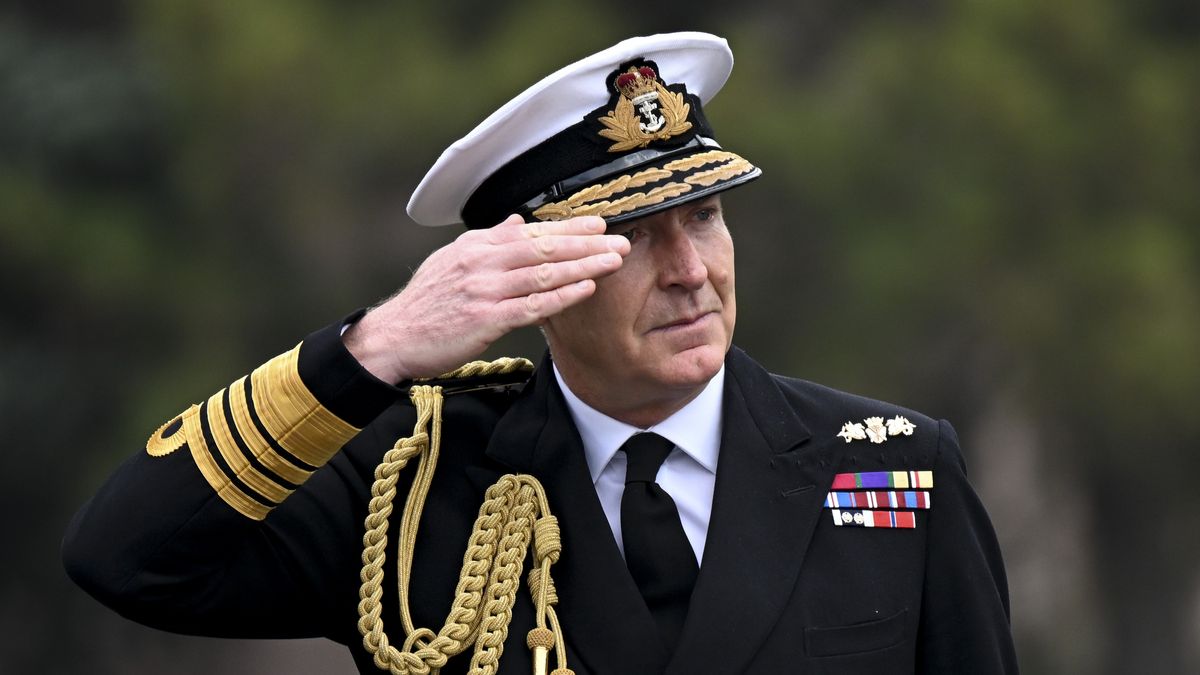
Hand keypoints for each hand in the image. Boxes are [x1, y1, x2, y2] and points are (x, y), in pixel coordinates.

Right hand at [342, 214, 629, 381]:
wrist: (394, 337)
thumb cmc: (425, 303)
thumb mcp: (452, 261)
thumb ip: (488, 240)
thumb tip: (517, 222)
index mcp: (476, 247)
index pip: (532, 232)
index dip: (568, 227)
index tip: (599, 224)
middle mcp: (482, 263)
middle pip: (544, 248)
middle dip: (586, 243)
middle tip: (620, 240)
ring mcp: (485, 290)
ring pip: (543, 273)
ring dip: (582, 266)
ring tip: (614, 261)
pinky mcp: (485, 319)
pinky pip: (532, 305)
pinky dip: (561, 295)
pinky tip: (585, 289)